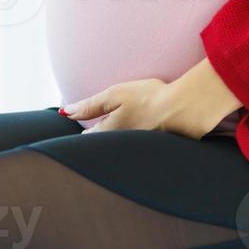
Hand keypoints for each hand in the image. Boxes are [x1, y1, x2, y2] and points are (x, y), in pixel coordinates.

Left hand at [60, 76, 214, 139]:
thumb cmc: (148, 98)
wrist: (183, 109)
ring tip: (123, 129)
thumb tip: (66, 112)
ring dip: (116, 144)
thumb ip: (90, 105)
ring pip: (117, 150)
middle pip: (102, 147)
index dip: (85, 130)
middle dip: (99, 140)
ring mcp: (134, 152)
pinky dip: (133, 146)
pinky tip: (142, 133)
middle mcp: (118, 148)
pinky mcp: (151, 154)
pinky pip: (134, 152)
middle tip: (102, 127)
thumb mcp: (114, 95)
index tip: (86, 124)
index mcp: (108, 134)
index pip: (88, 138)